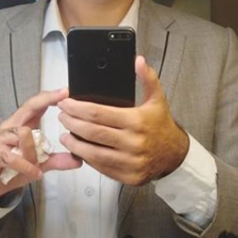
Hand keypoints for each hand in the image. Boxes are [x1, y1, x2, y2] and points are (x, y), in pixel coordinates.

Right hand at [0, 89, 81, 201]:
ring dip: (34, 151)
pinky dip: (26, 165)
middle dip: (46, 101)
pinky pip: (12, 156)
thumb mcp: (39, 164)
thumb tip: (78, 159)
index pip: (36, 105)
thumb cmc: (12, 169)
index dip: (50, 97)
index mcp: (22, 126)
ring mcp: (0, 139)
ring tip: (38, 165)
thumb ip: (56, 160)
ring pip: (23, 133)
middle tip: (61, 100)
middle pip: (28, 107)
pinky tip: (34, 172)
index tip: (66, 92)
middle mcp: (10, 128)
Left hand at [58, 56, 188, 185]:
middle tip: (62, 116)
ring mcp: (130, 162)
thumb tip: (138, 61)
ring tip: (65, 135)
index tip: (66, 103)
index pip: (97, 113)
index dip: (77, 108)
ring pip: (92, 153)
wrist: (175, 155)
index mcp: (137, 121)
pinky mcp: (128, 176)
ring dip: (74, 143)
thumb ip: (147, 78)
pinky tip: (80, 150)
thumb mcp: (157, 99)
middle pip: (91, 132)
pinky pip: (101, 167)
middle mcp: (133, 143)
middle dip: (71, 123)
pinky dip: (87, 158)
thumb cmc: (162, 127)